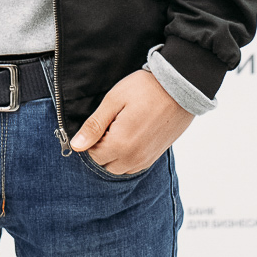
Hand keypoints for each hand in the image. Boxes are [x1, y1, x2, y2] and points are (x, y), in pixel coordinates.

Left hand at [68, 70, 193, 174]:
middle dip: (102, 148)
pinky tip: (133, 134)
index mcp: (120, 144)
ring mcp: (146, 159)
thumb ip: (94, 126)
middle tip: (112, 123)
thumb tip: (76, 146)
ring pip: (119, 168)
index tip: (103, 120)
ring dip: (115, 153)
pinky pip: (134, 166)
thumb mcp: (113, 101)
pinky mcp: (155, 156)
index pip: (93, 155)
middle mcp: (134, 158)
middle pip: (105, 164)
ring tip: (123, 128)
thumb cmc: (145, 89)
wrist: (180, 87)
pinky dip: (128, 156)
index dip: (93, 138)